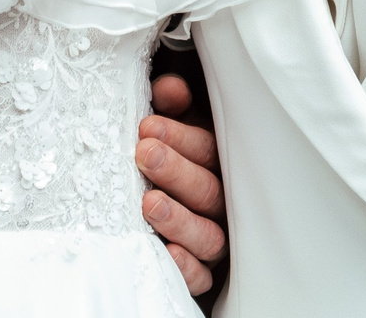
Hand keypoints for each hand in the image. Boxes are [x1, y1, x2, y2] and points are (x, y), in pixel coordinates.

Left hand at [139, 73, 226, 296]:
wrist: (156, 191)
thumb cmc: (163, 151)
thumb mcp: (166, 124)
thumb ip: (169, 104)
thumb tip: (170, 88)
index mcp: (215, 161)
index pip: (208, 150)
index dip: (180, 138)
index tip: (148, 127)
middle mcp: (221, 201)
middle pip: (208, 191)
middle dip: (176, 171)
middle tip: (145, 155)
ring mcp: (214, 238)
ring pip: (209, 235)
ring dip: (180, 220)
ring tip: (149, 203)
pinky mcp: (203, 272)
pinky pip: (202, 277)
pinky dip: (186, 268)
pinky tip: (166, 252)